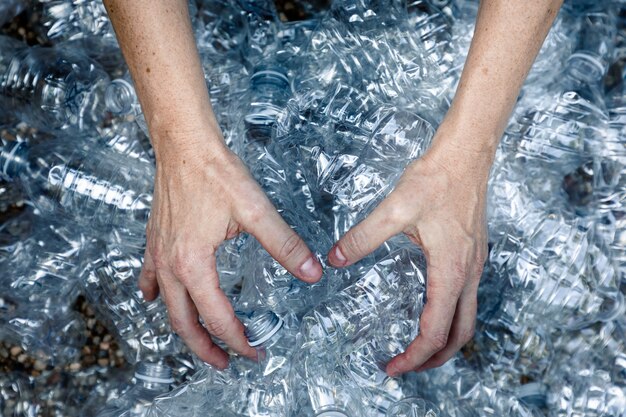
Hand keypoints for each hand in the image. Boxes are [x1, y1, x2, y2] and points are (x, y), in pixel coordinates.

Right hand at [139, 134, 322, 368]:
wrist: (184, 145)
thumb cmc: (215, 173)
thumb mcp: (256, 210)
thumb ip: (284, 244)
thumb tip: (311, 271)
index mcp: (194, 263)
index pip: (217, 316)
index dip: (238, 339)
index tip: (254, 351)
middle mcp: (171, 264)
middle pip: (183, 322)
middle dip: (205, 348)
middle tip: (225, 362)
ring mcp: (158, 252)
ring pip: (167, 305)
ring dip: (183, 327)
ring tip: (198, 341)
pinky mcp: (155, 239)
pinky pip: (151, 277)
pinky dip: (156, 294)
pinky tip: (156, 298)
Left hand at [327, 124, 490, 374]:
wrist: (466, 154)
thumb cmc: (436, 179)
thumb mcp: (394, 209)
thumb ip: (363, 237)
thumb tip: (334, 259)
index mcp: (451, 270)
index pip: (435, 331)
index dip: (414, 356)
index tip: (392, 367)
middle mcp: (468, 273)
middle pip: (460, 335)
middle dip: (434, 359)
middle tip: (405, 367)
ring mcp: (474, 264)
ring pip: (467, 319)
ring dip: (446, 341)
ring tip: (419, 349)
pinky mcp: (473, 254)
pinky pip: (467, 299)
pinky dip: (451, 318)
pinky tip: (430, 309)